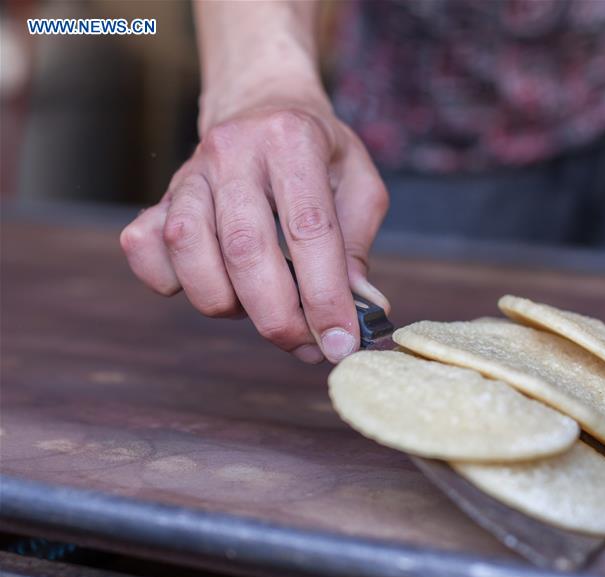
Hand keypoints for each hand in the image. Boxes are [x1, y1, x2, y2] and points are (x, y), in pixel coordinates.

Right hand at [120, 104, 388, 363]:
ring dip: (226, 302)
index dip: (324, 296)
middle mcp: (233, 151)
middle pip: (244, 250)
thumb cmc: (318, 151)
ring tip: (260, 304)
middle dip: (278, 316)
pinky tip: (213, 281)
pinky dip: (172, 282)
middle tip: (307, 345)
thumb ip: (357, 246)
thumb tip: (362, 307)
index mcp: (292, 140)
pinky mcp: (157, 195)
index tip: (340, 343)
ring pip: (188, 254)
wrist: (261, 103)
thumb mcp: (358, 184)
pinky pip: (144, 250)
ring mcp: (187, 172)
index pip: (309, 230)